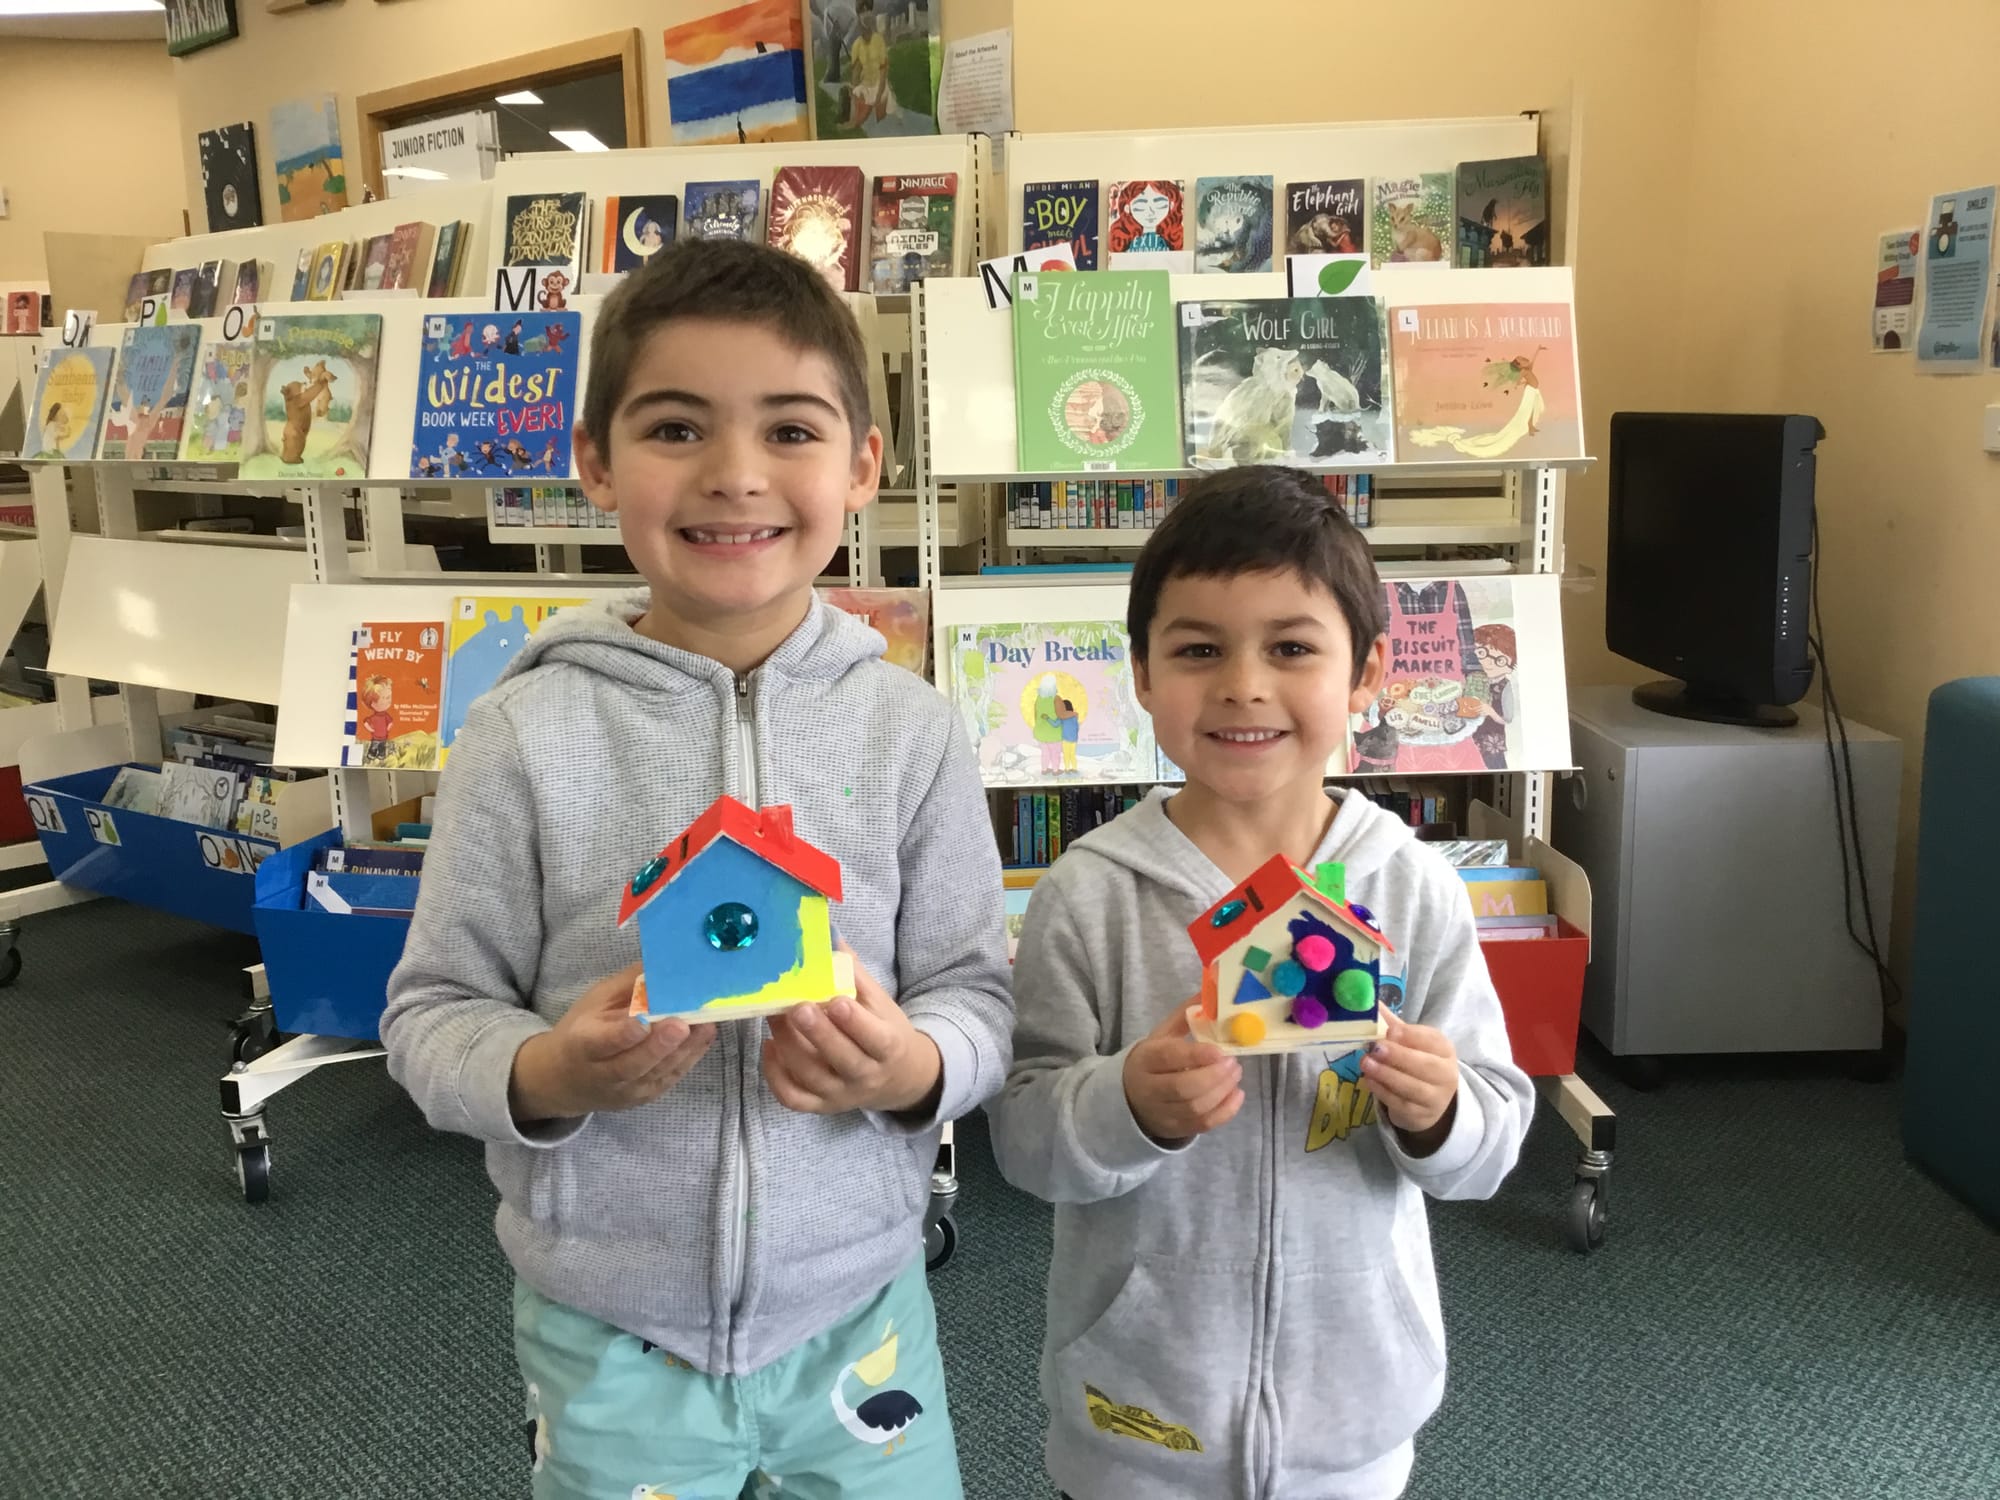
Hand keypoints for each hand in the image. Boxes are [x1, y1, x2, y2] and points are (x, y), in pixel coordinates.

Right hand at [508, 962, 715, 1123]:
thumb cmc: (582, 1031)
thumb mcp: (594, 1002)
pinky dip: (691, 1056)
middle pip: (634, 1063)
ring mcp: (627, 1091)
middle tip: (682, 1024)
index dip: (625, 1034)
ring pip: (658, 1072)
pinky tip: (705, 1035)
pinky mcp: (646, 1096)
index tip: (643, 1020)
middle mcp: (605, 1074)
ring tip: (706, 1024)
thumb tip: (660, 962)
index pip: (604, 1042)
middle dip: (660, 1044)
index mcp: (584, 1045)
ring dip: (685, 1048)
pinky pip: (670, 1077)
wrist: (566, 1081)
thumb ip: (626, 986)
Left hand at [762, 944, 940, 1115]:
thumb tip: (827, 934)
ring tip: (774, 1016)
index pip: (875, 1039)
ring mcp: (841, 1095)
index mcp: (888, 1048)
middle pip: (842, 1060)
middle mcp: (866, 1076)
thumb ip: (853, 973)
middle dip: (817, 1034)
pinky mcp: (822, 1106)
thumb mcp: (879, 1002)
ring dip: (789, 1046)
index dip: (855, 1023)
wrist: (898, 1077)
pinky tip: (769, 1047)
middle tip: (797, 1007)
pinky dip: (775, 1076)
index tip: (837, 1000)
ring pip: (811, 1077)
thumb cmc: (885, 1031)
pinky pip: (793, 1098)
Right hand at [1122, 1003, 1244, 1144]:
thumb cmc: (1153, 1061)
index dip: (1196, 1055)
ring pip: (1195, 1108)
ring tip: (1236, 1074)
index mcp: (1144, 1059)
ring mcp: (1161, 1113)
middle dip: (1215, 1076)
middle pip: (1184, 1088)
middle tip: (1234, 1063)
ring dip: (1222, 1091)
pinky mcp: (1174, 1129)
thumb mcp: (1162, 1035)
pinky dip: (1225, 1111)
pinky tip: (1236, 1095)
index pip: (1169, 1057)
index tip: (1219, 1050)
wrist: (1128, 1097)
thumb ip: (1186, 1014)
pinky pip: (1202, 1125)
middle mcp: (1149, 1088)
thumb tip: (1212, 989)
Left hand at [1361, 1013, 1459, 1146]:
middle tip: (1376, 1048)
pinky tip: (1368, 1081)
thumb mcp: (1409, 1043)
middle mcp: (1446, 1073)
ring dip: (1387, 1075)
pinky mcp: (1421, 1115)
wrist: (1429, 1102)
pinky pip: (1401, 1104)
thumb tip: (1370, 1001)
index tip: (1391, 1031)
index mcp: (1444, 1049)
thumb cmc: (1416, 1063)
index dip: (1412, 1036)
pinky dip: (1383, 1092)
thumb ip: (1392, 1024)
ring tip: (1366, 1063)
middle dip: (1400, 1056)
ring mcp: (1435, 1097)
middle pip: (1426, 1065)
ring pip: (1413, 1087)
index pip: (1432, 1040)